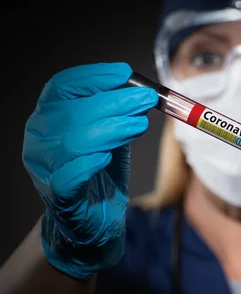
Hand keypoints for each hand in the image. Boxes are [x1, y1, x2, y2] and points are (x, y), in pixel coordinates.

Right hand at [22, 63, 157, 279]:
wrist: (91, 221)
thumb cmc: (100, 173)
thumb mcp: (112, 136)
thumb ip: (120, 115)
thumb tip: (143, 93)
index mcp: (50, 117)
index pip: (62, 86)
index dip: (94, 76)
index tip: (125, 73)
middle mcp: (40, 138)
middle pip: (73, 110)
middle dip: (115, 102)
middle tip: (147, 100)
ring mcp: (45, 168)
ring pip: (74, 141)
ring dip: (112, 129)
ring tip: (140, 125)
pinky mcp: (58, 196)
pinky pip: (67, 177)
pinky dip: (87, 164)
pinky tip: (106, 158)